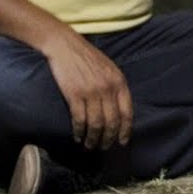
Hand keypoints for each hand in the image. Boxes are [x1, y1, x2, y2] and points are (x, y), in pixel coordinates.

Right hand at [41, 28, 133, 150]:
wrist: (65, 46)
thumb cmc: (87, 57)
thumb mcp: (109, 68)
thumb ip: (115, 86)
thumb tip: (118, 109)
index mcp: (119, 81)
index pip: (127, 112)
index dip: (125, 130)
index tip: (122, 142)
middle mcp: (108, 88)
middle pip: (112, 121)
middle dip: (109, 138)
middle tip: (104, 147)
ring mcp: (91, 92)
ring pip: (96, 124)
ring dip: (93, 138)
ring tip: (89, 145)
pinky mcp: (75, 95)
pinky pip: (80, 119)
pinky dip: (80, 131)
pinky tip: (78, 136)